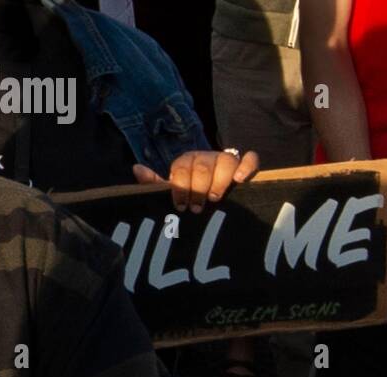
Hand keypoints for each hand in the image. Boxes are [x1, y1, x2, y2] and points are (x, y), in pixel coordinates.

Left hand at [133, 148, 260, 212]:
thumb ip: (158, 184)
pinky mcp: (245, 165)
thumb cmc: (195, 195)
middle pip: (202, 166)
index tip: (181, 206)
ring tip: (216, 198)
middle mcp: (207, 157)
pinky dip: (246, 166)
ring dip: (219, 181)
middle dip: (198, 188)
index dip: (180, 186)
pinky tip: (240, 180)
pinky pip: (250, 159)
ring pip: (225, 161)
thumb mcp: (177, 191)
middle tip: (198, 208)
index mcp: (188, 161)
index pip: (182, 167)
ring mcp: (227, 160)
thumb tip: (137, 169)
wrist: (221, 196)